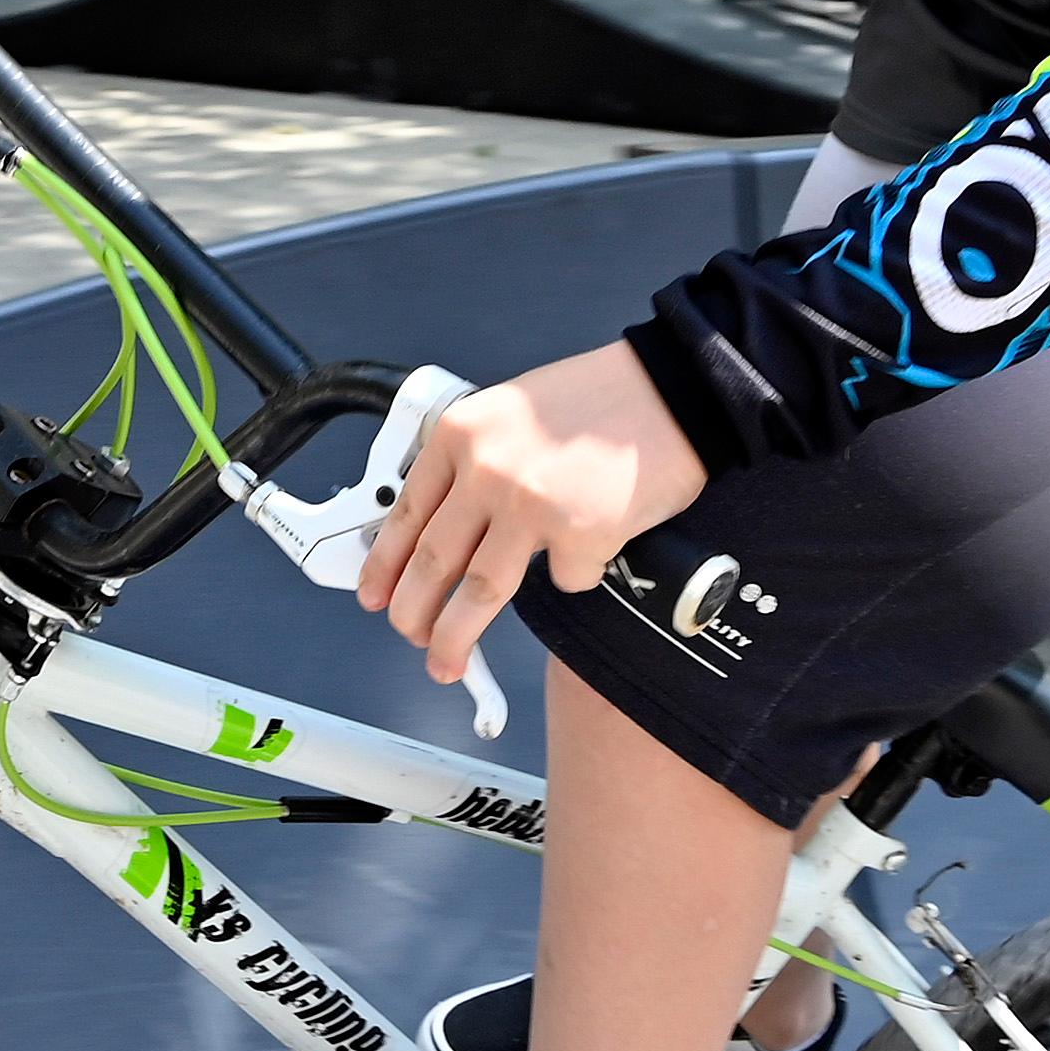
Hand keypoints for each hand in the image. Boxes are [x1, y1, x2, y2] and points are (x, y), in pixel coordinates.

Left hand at [355, 343, 707, 688]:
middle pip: (433, 562)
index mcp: (462, 434)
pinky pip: (565, 580)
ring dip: (456, 637)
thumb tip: (445, 527)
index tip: (376, 594)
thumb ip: (474, 465)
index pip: (405, 514)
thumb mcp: (511, 413)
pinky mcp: (580, 535)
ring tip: (449, 661)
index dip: (385, 565)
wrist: (673, 390)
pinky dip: (575, 574)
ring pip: (479, 592)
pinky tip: (590, 547)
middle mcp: (487, 470)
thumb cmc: (601, 400)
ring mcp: (531, 506)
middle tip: (411, 637)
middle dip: (413, 614)